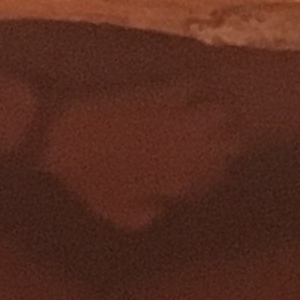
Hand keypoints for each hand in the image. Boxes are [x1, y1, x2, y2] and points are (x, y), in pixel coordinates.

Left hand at [34, 80, 241, 230]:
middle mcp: (189, 145)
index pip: (218, 175)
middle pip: (231, 140)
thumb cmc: (92, 180)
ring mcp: (177, 114)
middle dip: (231, 142)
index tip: (213, 173)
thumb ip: (150, 214)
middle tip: (224, 142)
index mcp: (180, 178)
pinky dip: (197, 88)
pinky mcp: (161, 90)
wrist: (67, 135)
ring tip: (216, 116)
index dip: (219, 173)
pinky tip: (193, 91)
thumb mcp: (121, 213)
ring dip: (221, 115)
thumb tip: (165, 206)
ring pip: (221, 111)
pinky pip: (192, 85)